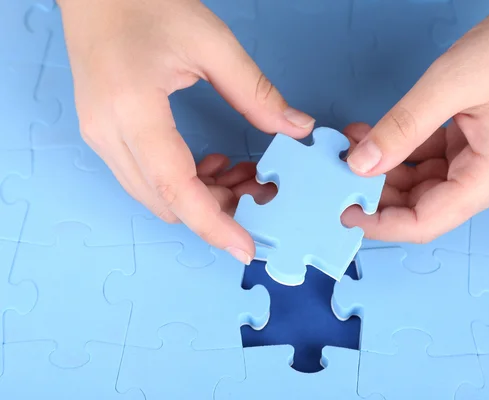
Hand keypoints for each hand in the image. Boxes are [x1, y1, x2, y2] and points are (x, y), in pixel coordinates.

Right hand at [57, 0, 313, 262]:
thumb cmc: (147, 2)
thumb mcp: (212, 44)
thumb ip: (256, 94)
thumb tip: (296, 129)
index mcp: (133, 110)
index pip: (176, 188)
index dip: (213, 225)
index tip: (246, 248)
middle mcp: (108, 134)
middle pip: (165, 203)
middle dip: (216, 211)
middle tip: (260, 192)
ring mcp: (100, 137)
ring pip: (155, 197)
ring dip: (201, 198)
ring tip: (241, 175)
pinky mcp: (104, 134)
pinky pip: (146, 179)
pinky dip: (183, 184)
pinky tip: (212, 164)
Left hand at [343, 0, 488, 243]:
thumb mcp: (450, 85)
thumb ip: (402, 128)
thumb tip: (359, 164)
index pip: (425, 222)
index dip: (380, 223)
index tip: (342, 211)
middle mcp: (487, 180)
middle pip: (420, 205)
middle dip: (376, 190)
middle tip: (338, 169)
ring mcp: (479, 163)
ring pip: (419, 183)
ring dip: (383, 166)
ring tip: (351, 144)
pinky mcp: (471, 145)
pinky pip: (427, 159)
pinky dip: (398, 149)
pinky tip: (371, 133)